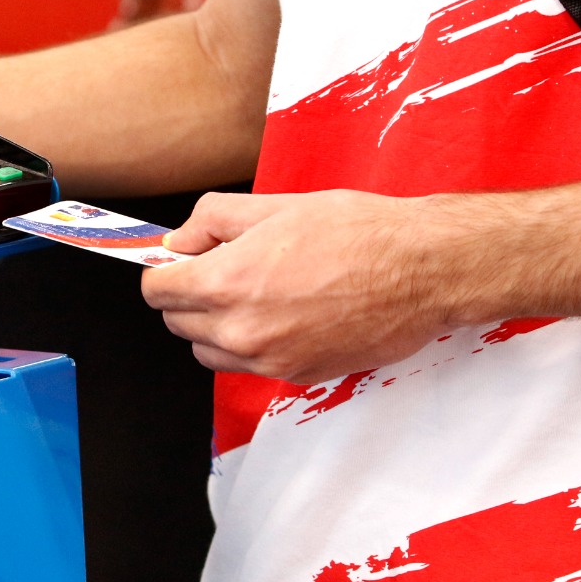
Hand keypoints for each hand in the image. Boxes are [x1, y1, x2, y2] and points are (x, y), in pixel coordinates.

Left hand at [140, 190, 456, 382]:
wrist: (422, 270)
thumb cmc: (358, 232)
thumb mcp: (274, 206)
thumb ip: (212, 221)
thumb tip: (178, 240)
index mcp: (227, 284)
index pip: (157, 291)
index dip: (165, 270)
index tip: (179, 262)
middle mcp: (241, 331)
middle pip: (178, 323)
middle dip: (190, 295)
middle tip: (224, 268)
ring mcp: (269, 360)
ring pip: (209, 352)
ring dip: (216, 326)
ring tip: (257, 293)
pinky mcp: (298, 375)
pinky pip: (251, 365)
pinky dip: (255, 344)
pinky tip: (287, 313)